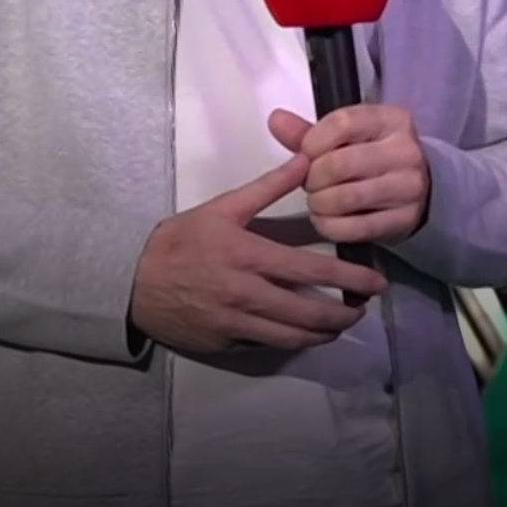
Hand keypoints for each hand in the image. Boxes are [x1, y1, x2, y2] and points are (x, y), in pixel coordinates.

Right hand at [130, 155, 386, 353]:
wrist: (132, 278)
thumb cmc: (180, 239)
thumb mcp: (222, 207)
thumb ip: (267, 187)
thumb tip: (306, 160)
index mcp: (247, 256)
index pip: (309, 271)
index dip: (346, 278)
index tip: (373, 281)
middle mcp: (245, 294)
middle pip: (307, 312)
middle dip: (342, 313)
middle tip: (363, 307)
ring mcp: (235, 324)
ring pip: (291, 337)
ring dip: (323, 333)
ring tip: (340, 324)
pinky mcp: (225, 344)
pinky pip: (266, 346)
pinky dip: (290, 341)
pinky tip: (303, 334)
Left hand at [270, 106, 430, 245]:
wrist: (416, 187)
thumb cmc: (373, 155)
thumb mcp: (347, 136)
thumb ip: (310, 131)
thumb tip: (276, 120)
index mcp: (390, 119)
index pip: (342, 124)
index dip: (312, 141)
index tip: (305, 152)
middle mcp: (405, 151)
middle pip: (339, 164)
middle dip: (312, 177)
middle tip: (309, 182)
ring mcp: (408, 187)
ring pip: (346, 197)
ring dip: (319, 203)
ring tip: (316, 200)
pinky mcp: (404, 219)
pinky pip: (356, 228)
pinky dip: (331, 226)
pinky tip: (325, 219)